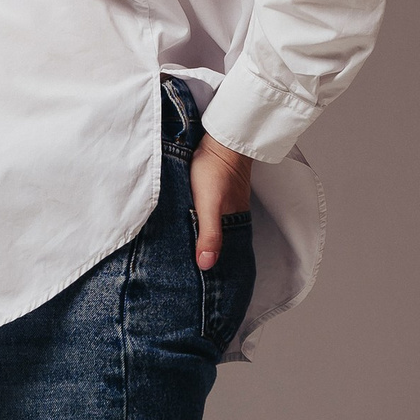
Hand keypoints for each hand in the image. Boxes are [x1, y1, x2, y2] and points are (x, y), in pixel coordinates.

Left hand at [190, 134, 251, 269]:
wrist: (221, 138)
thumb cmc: (215, 170)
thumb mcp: (209, 206)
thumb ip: (209, 234)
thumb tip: (206, 265)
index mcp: (233, 221)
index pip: (225, 252)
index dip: (215, 266)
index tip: (203, 281)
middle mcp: (231, 214)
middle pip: (220, 240)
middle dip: (208, 255)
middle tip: (191, 272)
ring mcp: (224, 201)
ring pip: (213, 225)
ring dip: (202, 236)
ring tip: (186, 252)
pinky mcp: (214, 189)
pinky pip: (207, 212)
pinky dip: (199, 220)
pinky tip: (188, 222)